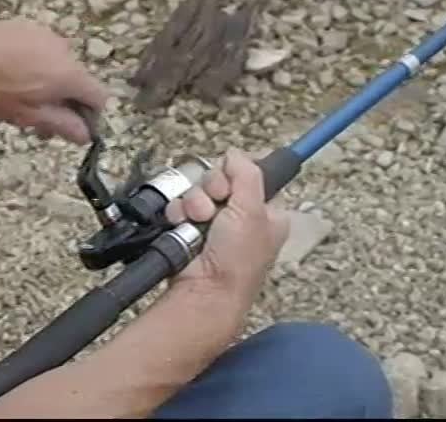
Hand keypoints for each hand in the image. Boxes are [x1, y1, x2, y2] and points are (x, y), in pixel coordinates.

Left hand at [0, 17, 109, 144]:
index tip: (68, 126)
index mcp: (70, 74)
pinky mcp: (28, 27)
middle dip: (63, 102)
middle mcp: (65, 50)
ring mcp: (46, 35)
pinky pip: (42, 52)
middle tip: (37, 118)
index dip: (88, 116)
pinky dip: (35, 66)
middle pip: (78, 81)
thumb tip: (86, 134)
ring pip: (59, 67)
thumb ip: (62, 125)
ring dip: (48, 84)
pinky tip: (8, 75)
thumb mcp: (28, 115)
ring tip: (18, 96)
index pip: (99, 97)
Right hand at [163, 148, 289, 304]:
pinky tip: (183, 223)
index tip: (230, 179)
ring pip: (197, 191)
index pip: (250, 174)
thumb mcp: (253, 210)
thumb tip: (235, 154)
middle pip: (219, 179)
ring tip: (198, 220)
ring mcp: (214, 224)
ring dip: (194, 202)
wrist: (206, 291)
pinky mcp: (190, 230)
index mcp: (266, 212)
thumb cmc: (237, 262)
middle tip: (216, 205)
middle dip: (212, 189)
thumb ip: (247, 174)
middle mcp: (240, 217)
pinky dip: (179, 212)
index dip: (236, 173)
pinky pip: (180, 205)